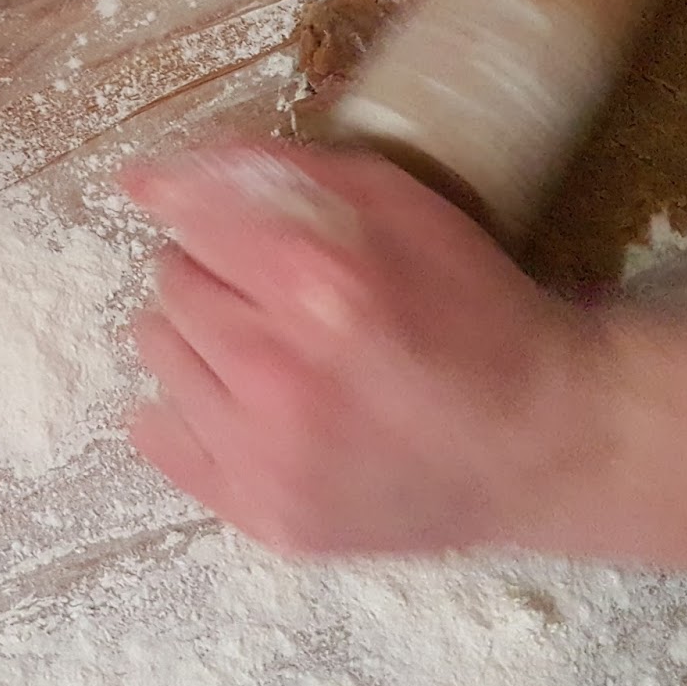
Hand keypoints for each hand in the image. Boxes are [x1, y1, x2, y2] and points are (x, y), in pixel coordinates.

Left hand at [120, 143, 608, 555]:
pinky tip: (250, 406)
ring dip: (201, 337)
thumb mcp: (392, 202)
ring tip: (272, 349)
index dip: (210, 211)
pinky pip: (155, 433)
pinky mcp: (260, 514)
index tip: (230, 225)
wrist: (543, 444)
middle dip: (217, 274)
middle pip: (169, 281)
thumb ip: (266, 172)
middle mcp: (276, 372)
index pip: (185, 217)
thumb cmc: (469, 307)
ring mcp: (263, 456)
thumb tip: (143, 179)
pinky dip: (191, 409)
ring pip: (156, 350)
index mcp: (314, 280)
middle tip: (277, 294)